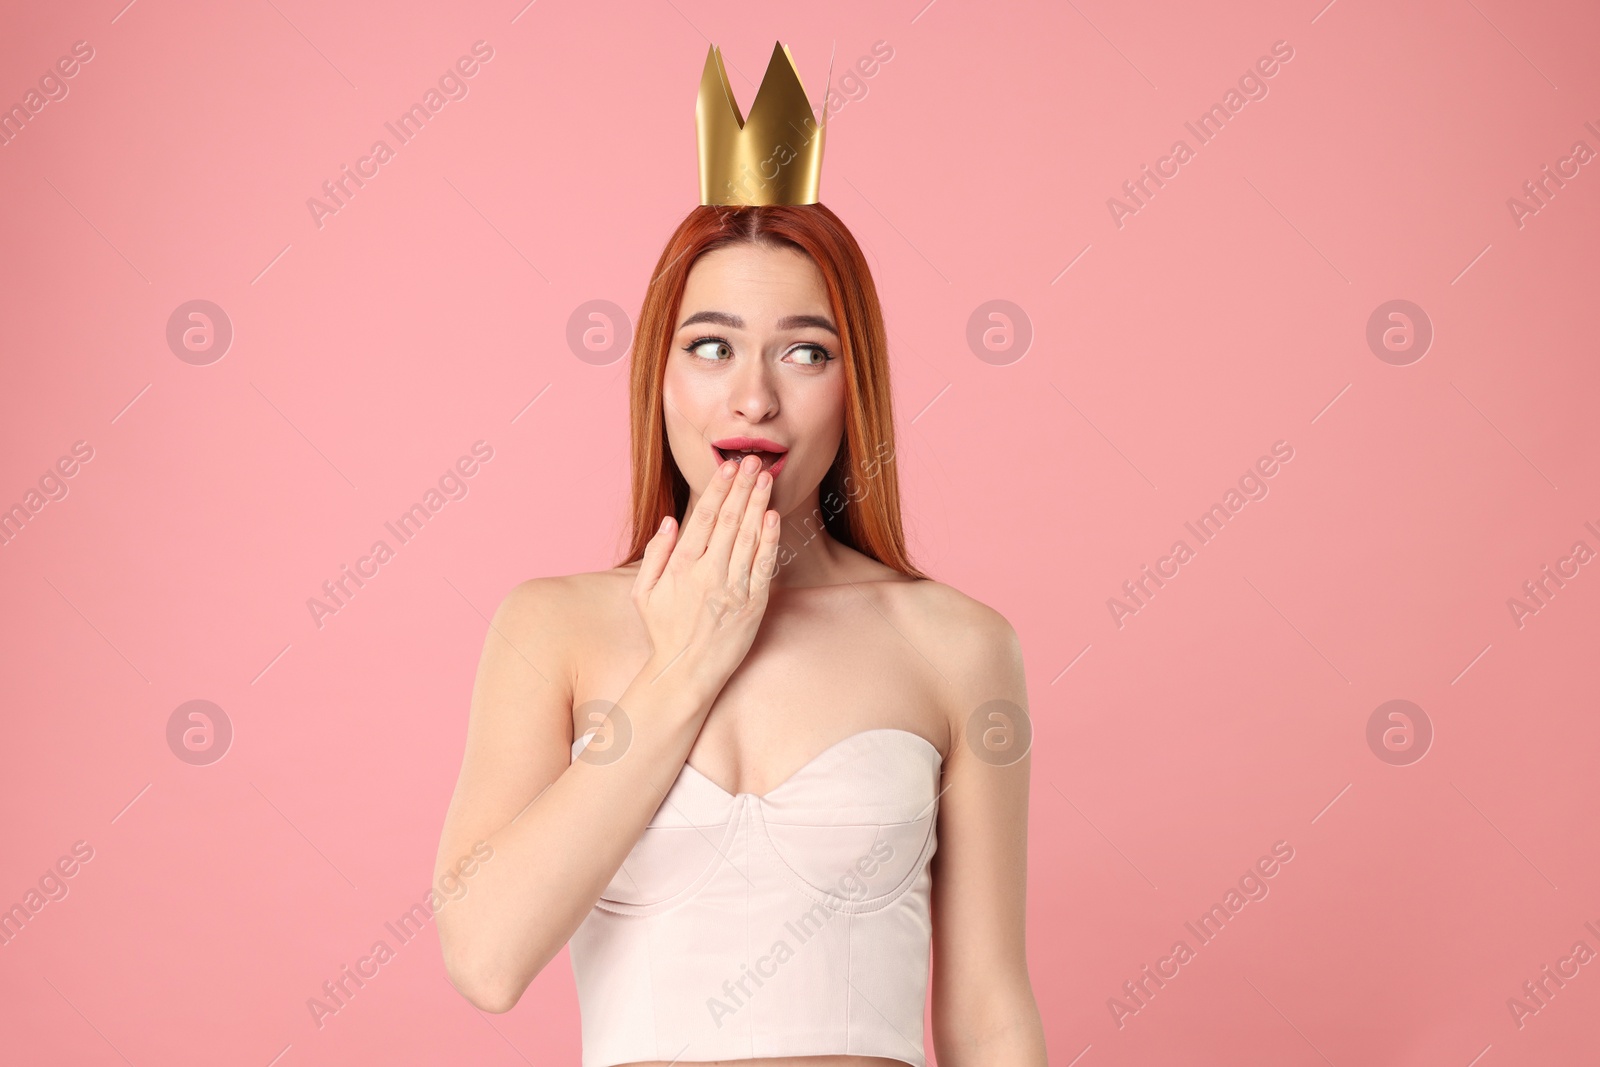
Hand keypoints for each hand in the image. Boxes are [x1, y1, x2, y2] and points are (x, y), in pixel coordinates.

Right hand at [631, 452, 781, 687]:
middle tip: (753, 460)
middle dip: (742, 487)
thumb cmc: (664, 632)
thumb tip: (668, 521)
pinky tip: (772, 516)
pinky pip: (763, 566)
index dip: (718, 489)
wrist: (686, 673)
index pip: (702, 518)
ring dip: (757, 504)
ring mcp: (733, 589)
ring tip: (766, 478)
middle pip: (728, 520)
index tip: (728, 467)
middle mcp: (708, 574)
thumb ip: (656, 555)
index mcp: (681, 567)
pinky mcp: (753, 605)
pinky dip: (769, 539)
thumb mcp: (644, 593)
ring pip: (748, 537)